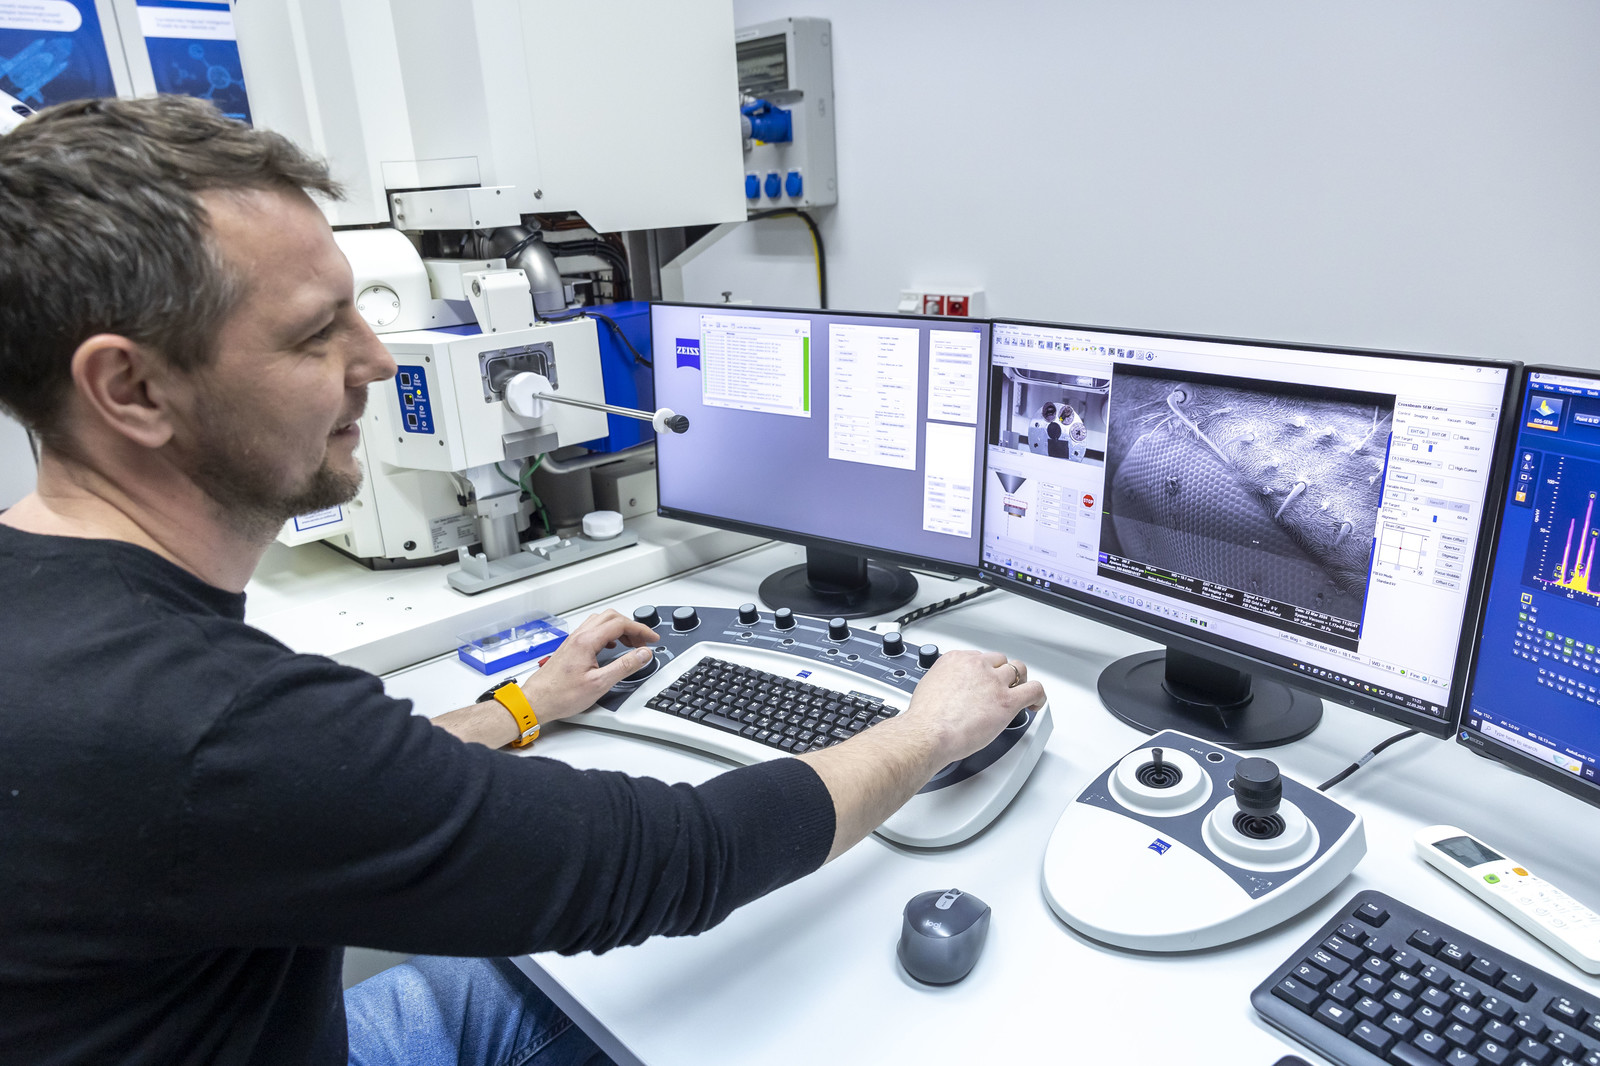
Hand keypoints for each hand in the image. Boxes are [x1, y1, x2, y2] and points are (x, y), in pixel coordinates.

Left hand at [517, 610, 659, 723]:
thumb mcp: (599, 684)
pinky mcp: (571, 647)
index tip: (652, 638)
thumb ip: (624, 666)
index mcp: (587, 641)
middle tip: (644, 642)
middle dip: (632, 627)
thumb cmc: (560, 694)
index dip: (641, 629)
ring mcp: (574, 640)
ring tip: (631, 645)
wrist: (536, 701)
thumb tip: (643, 654)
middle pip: (611, 617)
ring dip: (619, 628)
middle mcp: (579, 636)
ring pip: (601, 622)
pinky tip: (611, 647)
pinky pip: (593, 630)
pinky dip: (608, 633)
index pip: (620, 624)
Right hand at [900, 650, 1045, 766]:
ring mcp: (994, 682)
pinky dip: (1038, 696)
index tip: (984, 683)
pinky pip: (1034, 690)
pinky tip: (1034, 704)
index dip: (985, 672)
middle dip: (1002, 674)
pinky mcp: (1008, 701)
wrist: (929, 732)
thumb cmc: (926, 718)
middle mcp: (978, 666)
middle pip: (1001, 661)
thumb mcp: (929, 686)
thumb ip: (943, 682)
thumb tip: (947, 690)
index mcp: (957, 660)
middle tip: (1001, 689)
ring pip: (1020, 670)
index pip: (980, 658)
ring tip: (1019, 695)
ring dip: (1021, 682)